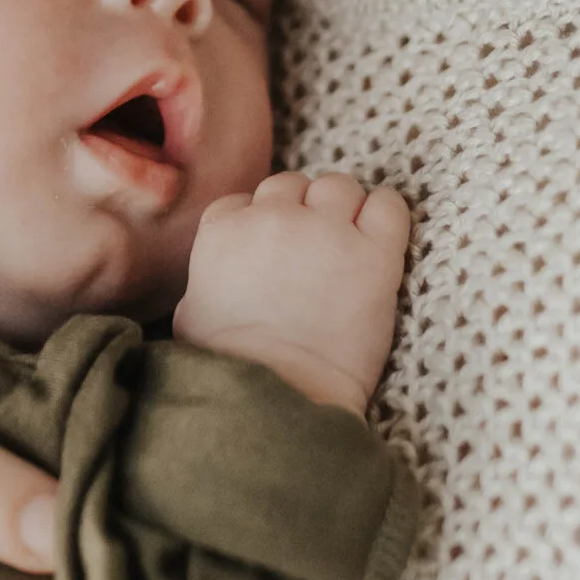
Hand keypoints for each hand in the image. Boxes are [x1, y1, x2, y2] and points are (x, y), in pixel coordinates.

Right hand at [173, 168, 411, 409]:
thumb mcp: (190, 314)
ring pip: (338, 186)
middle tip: (313, 250)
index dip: (263, 223)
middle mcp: (272, 217)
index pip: (245, 200)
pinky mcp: (373, 252)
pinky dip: (386, 214)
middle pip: (292, 186)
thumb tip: (216, 281)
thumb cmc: (228, 366)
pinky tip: (381, 240)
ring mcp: (325, 230)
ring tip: (348, 245)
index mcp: (223, 230)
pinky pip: (389, 205)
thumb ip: (206, 277)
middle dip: (302, 211)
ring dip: (342, 209)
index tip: (274, 251)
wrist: (280, 393)